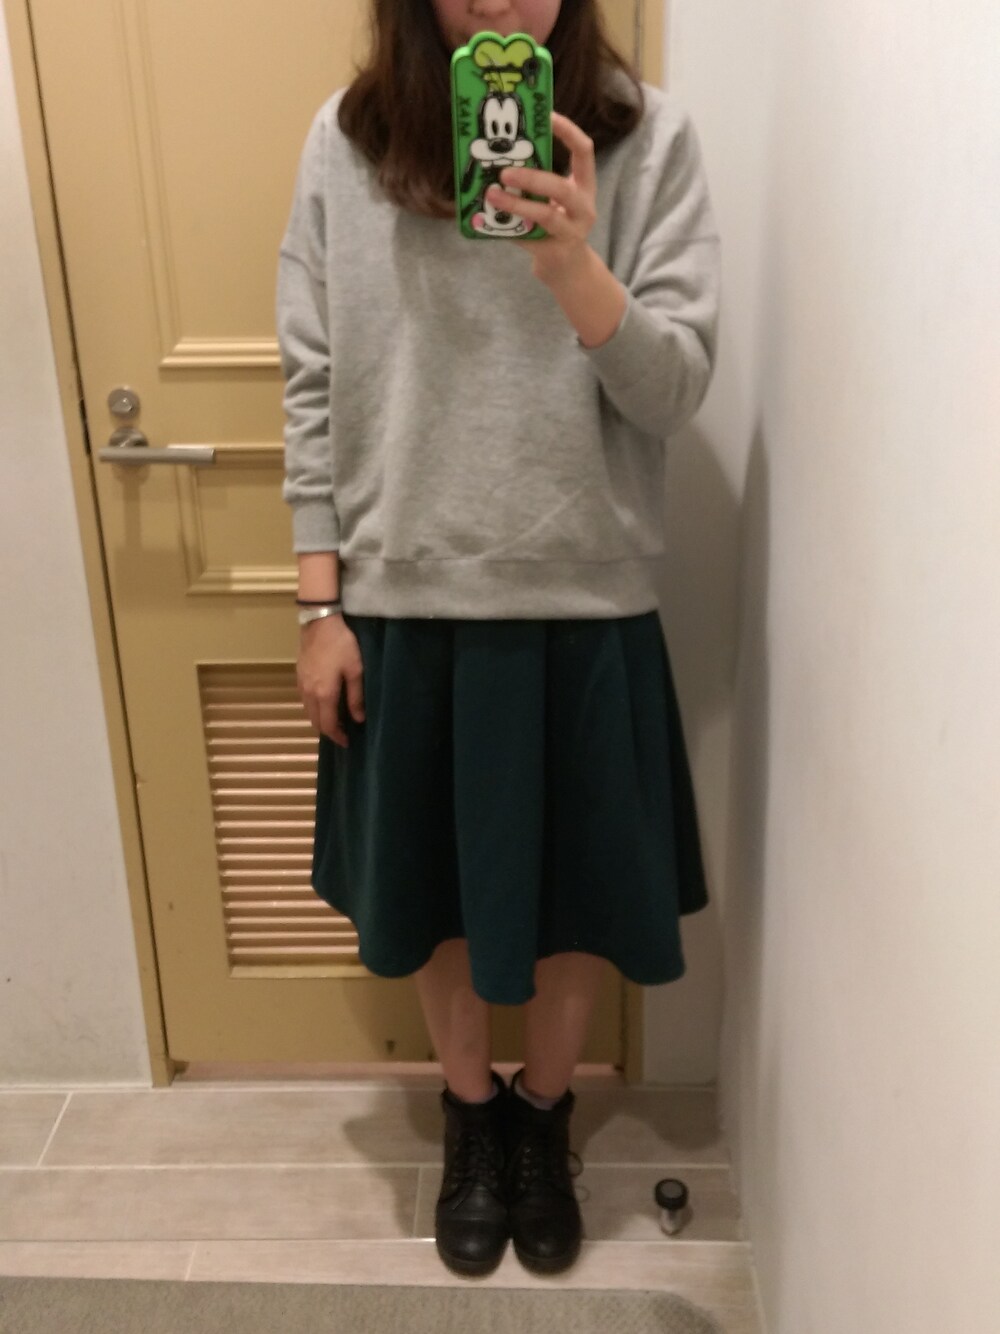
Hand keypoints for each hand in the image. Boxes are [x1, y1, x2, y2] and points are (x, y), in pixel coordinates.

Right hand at [297, 615, 364, 746]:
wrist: (319, 623)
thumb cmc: (341, 645)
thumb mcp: (355, 670)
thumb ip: (356, 696)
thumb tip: (358, 719)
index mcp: (324, 694)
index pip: (327, 725)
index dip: (337, 736)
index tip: (347, 742)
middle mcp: (309, 693)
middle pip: (315, 721)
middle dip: (328, 730)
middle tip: (342, 733)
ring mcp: (301, 684)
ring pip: (308, 711)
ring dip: (320, 719)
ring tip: (334, 720)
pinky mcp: (299, 676)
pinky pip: (305, 700)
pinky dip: (314, 708)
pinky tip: (324, 703)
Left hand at [479, 110, 597, 284]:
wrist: (566, 267)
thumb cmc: (555, 224)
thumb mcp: (553, 197)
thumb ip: (536, 178)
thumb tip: (496, 154)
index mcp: (585, 185)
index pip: (584, 151)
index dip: (568, 132)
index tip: (547, 116)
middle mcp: (584, 208)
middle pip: (562, 189)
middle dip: (533, 178)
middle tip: (505, 172)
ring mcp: (571, 233)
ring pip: (546, 217)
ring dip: (517, 205)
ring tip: (492, 194)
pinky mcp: (555, 252)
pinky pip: (529, 238)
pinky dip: (509, 228)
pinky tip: (491, 220)